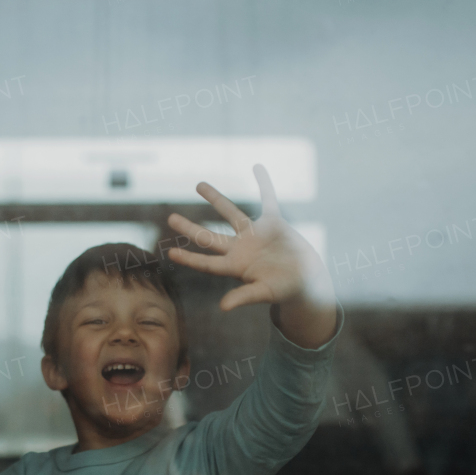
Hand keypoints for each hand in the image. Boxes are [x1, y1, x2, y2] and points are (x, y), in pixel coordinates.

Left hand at [167, 164, 337, 347]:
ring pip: (231, 213)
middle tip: (170, 218)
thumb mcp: (264, 293)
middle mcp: (240, 248)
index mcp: (236, 267)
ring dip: (215, 199)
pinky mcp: (273, 223)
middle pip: (209, 237)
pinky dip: (265, 184)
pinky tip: (258, 167)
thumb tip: (223, 307)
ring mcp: (255, 234)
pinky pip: (268, 200)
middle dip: (190, 229)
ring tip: (198, 185)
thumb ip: (245, 297)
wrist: (305, 278)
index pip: (208, 263)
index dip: (190, 258)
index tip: (171, 253)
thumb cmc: (283, 289)